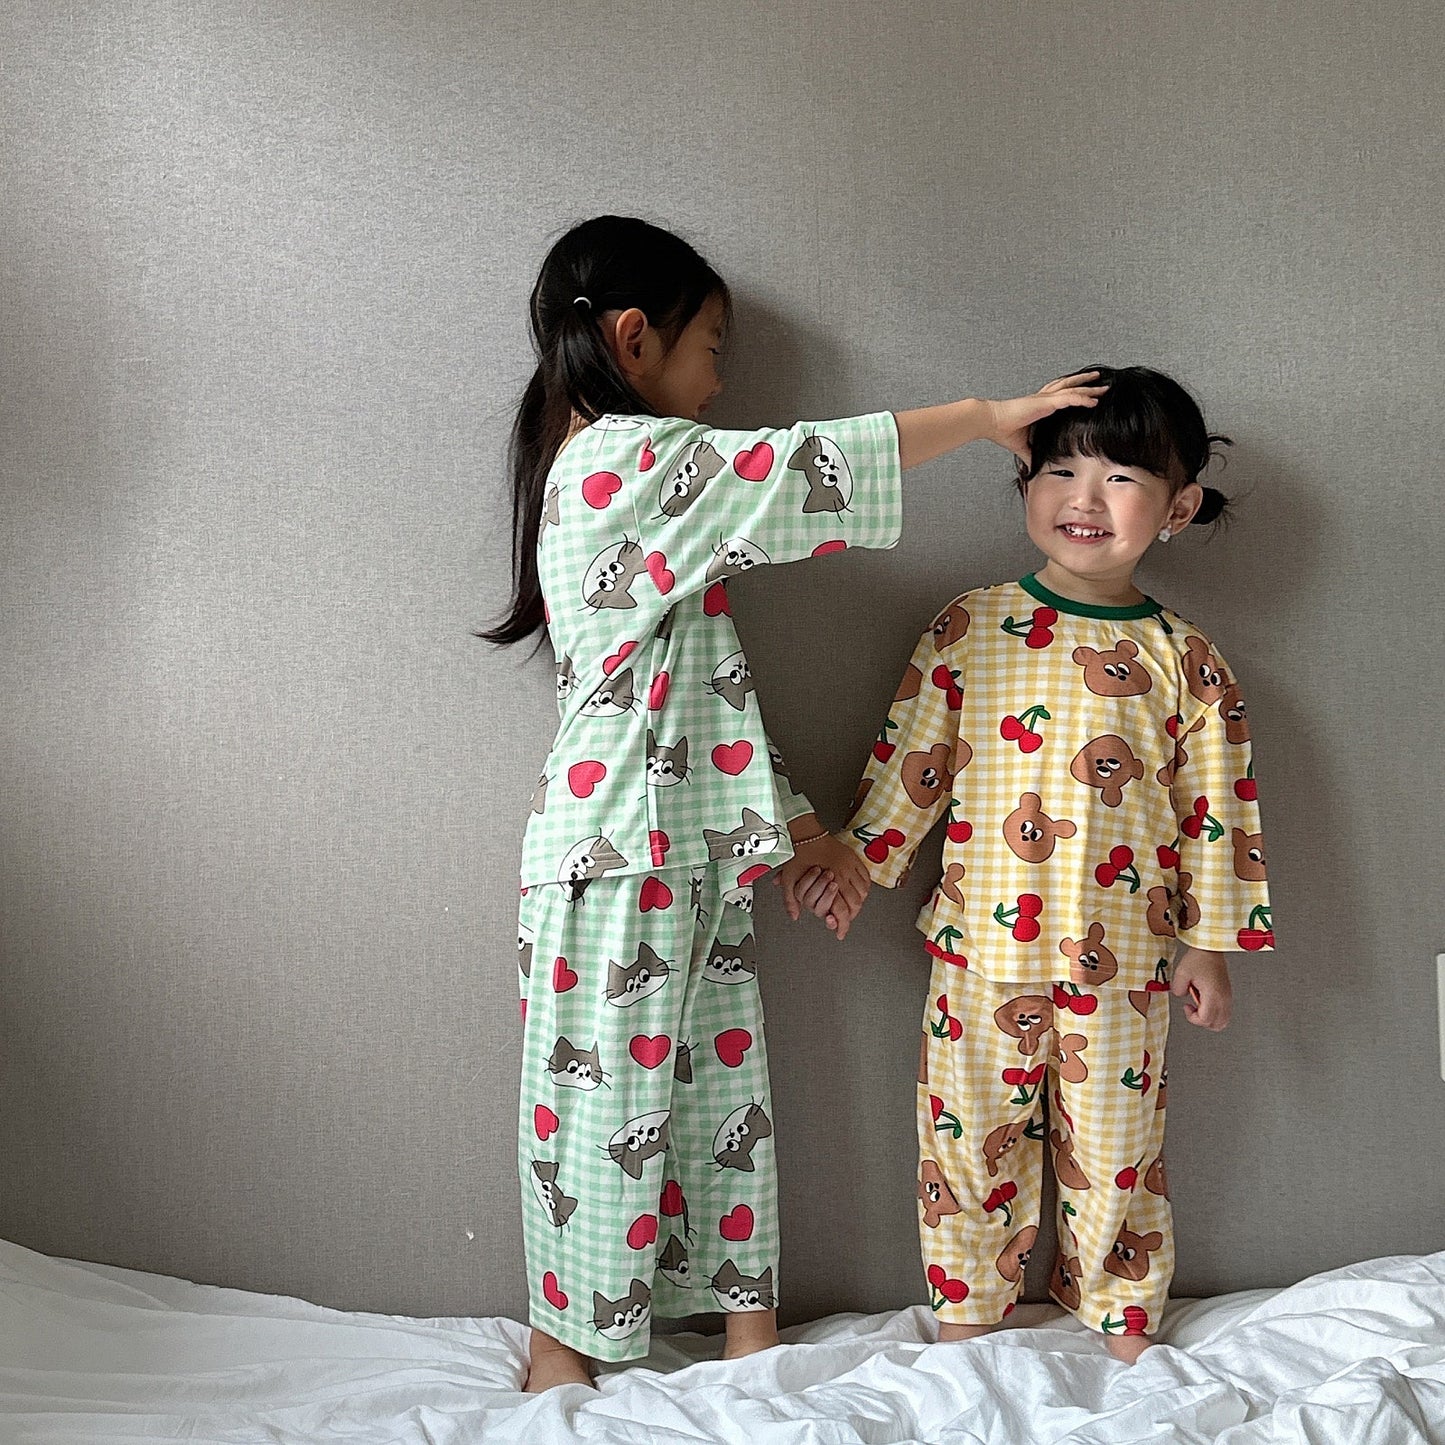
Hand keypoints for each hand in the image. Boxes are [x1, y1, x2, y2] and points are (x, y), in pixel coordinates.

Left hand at [773, 834, 870, 939]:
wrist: (805, 832)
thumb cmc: (798, 855)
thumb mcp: (789, 879)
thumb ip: (791, 900)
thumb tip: (795, 916)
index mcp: (829, 881)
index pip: (841, 910)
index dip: (842, 925)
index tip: (840, 933)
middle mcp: (843, 875)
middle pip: (856, 904)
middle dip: (851, 915)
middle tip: (844, 920)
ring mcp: (850, 865)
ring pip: (863, 892)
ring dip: (859, 902)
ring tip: (851, 907)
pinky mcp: (853, 858)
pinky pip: (866, 877)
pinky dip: (864, 887)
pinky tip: (858, 891)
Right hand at [983, 372, 1107, 460]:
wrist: (991, 422)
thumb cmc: (1003, 430)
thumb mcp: (1023, 447)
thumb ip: (1031, 454)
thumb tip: (1035, 467)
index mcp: (1040, 406)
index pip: (1061, 395)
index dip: (1074, 393)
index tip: (1086, 394)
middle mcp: (1044, 399)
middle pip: (1069, 386)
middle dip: (1085, 384)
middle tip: (1100, 383)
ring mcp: (1045, 399)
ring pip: (1073, 389)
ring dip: (1089, 387)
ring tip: (1103, 386)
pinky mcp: (1045, 403)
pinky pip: (1069, 398)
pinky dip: (1082, 399)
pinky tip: (1093, 401)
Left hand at [1170, 949, 1232, 1029]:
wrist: (1211, 949)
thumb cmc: (1199, 958)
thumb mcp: (1181, 973)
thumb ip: (1177, 989)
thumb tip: (1181, 996)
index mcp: (1213, 995)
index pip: (1205, 1020)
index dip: (1192, 1018)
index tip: (1186, 1006)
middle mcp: (1223, 999)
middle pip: (1216, 1025)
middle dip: (1201, 1021)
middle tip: (1193, 1009)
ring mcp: (1227, 997)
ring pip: (1223, 1021)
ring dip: (1209, 1019)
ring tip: (1200, 1006)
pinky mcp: (1228, 994)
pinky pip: (1225, 1012)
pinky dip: (1215, 1013)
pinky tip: (1206, 1002)